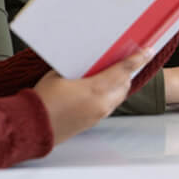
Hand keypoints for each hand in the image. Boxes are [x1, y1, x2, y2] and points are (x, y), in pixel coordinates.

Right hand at [34, 48, 152, 143]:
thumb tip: (87, 62)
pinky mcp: (93, 123)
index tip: (147, 52)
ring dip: (119, 85)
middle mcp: (101, 103)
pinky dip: (110, 96)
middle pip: (124, 84)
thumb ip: (77, 67)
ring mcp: (98, 115)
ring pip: (119, 97)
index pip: (123, 70)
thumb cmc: (42, 100)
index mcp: (94, 89)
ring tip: (113, 74)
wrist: (31, 126)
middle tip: (126, 60)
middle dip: (127, 72)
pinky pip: (109, 106)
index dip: (137, 59)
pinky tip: (100, 89)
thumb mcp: (58, 75)